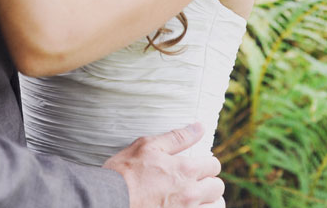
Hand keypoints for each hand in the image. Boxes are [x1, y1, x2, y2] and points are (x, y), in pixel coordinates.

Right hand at [104, 123, 224, 207]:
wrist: (109, 201)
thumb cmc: (125, 172)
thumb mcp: (148, 145)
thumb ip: (178, 137)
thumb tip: (200, 126)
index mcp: (185, 170)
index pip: (214, 165)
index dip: (206, 163)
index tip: (196, 166)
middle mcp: (190, 194)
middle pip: (217, 188)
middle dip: (209, 183)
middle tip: (195, 183)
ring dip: (209, 203)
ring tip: (194, 200)